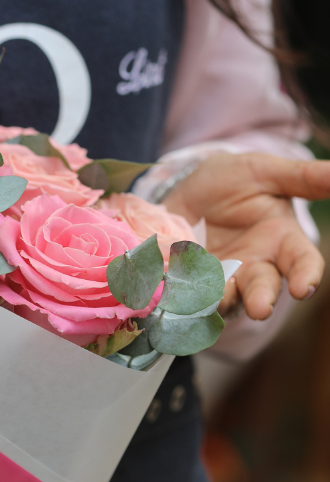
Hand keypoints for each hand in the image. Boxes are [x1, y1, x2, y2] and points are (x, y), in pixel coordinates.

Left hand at [163, 152, 329, 319]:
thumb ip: (302, 177)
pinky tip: (175, 290)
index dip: (306, 275)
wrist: (187, 185)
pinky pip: (189, 289)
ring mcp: (224, 275)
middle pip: (265, 288)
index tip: (303, 288)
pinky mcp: (192, 278)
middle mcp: (256, 264)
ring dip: (221, 300)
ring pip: (228, 296)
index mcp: (282, 240)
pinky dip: (184, 291)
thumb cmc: (234, 180)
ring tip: (213, 300)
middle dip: (262, 298)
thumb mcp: (264, 172)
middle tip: (260, 309)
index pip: (302, 262)